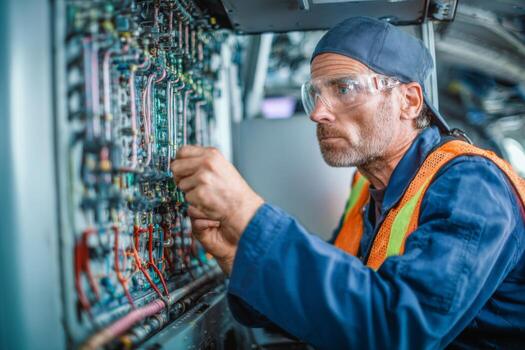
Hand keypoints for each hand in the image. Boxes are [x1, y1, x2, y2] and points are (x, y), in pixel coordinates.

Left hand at [170, 146, 263, 273]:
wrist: (242, 207)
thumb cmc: (233, 189)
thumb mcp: (221, 166)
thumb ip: (202, 161)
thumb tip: (181, 161)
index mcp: (211, 154)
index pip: (182, 151)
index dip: (179, 161)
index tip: (181, 168)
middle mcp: (206, 163)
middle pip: (176, 166)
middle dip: (179, 177)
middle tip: (189, 183)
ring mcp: (203, 178)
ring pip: (180, 184)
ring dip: (189, 191)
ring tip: (205, 192)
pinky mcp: (200, 193)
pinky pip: (186, 197)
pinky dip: (194, 202)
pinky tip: (206, 200)